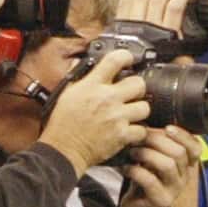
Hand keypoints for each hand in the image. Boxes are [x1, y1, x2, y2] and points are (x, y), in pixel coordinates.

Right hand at [36, 48, 149, 168]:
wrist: (63, 149)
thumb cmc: (62, 124)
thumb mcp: (66, 93)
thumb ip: (77, 77)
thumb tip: (78, 63)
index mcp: (92, 85)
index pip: (115, 60)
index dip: (126, 56)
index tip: (128, 59)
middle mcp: (107, 98)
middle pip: (138, 84)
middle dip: (137, 88)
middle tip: (132, 94)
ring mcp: (116, 117)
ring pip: (144, 107)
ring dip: (139, 111)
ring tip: (131, 114)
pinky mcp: (121, 135)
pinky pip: (142, 130)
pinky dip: (138, 132)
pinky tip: (130, 130)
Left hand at [117, 125, 195, 206]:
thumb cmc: (145, 180)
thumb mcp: (154, 161)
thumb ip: (156, 146)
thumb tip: (145, 122)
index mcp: (186, 165)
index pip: (196, 147)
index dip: (183, 135)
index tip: (167, 127)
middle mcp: (184, 177)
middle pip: (179, 153)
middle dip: (158, 140)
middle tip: (139, 136)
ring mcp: (174, 190)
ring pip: (167, 165)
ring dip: (147, 154)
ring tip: (132, 151)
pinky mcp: (160, 200)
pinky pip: (150, 181)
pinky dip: (135, 171)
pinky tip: (126, 168)